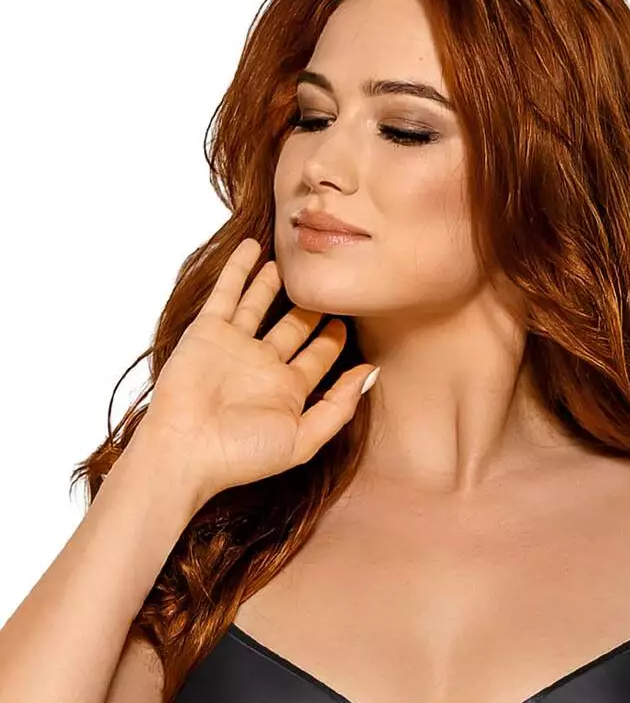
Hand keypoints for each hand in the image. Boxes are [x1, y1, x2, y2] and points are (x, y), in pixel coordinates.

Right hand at [141, 237, 378, 502]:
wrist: (186, 449)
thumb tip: (369, 373)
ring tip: (290, 263)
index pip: (319, 357)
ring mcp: (234, 346)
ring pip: (259, 305)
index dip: (335, 337)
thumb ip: (338, 407)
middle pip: (292, 328)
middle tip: (328, 283)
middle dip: (310, 309)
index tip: (350, 316)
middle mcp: (262, 365)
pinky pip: (227, 293)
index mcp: (287, 390)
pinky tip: (253, 248)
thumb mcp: (303, 439)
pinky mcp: (208, 331)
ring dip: (273, 284)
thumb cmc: (242, 454)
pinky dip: (239, 269)